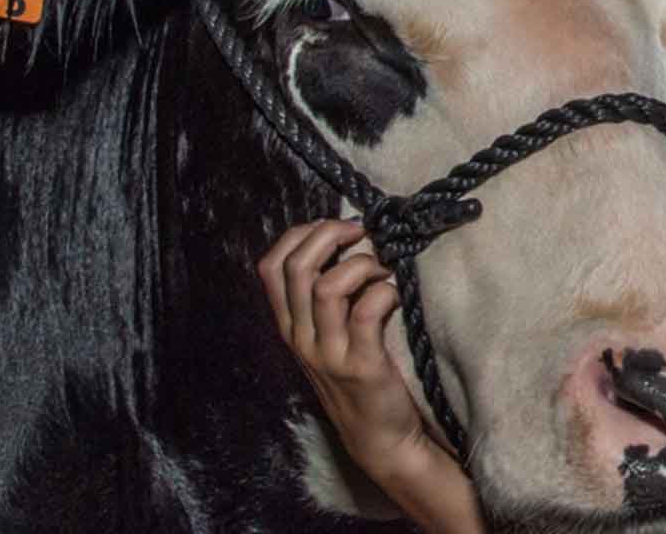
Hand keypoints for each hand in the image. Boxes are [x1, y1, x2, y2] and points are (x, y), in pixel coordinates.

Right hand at [257, 219, 443, 474]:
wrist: (377, 437)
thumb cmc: (357, 374)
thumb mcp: (326, 336)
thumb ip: (322, 298)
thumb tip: (343, 240)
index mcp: (289, 326)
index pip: (270, 266)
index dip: (299, 234)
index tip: (333, 228)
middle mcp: (300, 338)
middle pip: (296, 267)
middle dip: (329, 235)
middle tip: (360, 234)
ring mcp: (328, 353)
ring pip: (328, 286)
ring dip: (361, 264)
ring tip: (382, 269)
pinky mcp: (361, 366)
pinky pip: (366, 312)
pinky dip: (384, 291)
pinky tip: (395, 293)